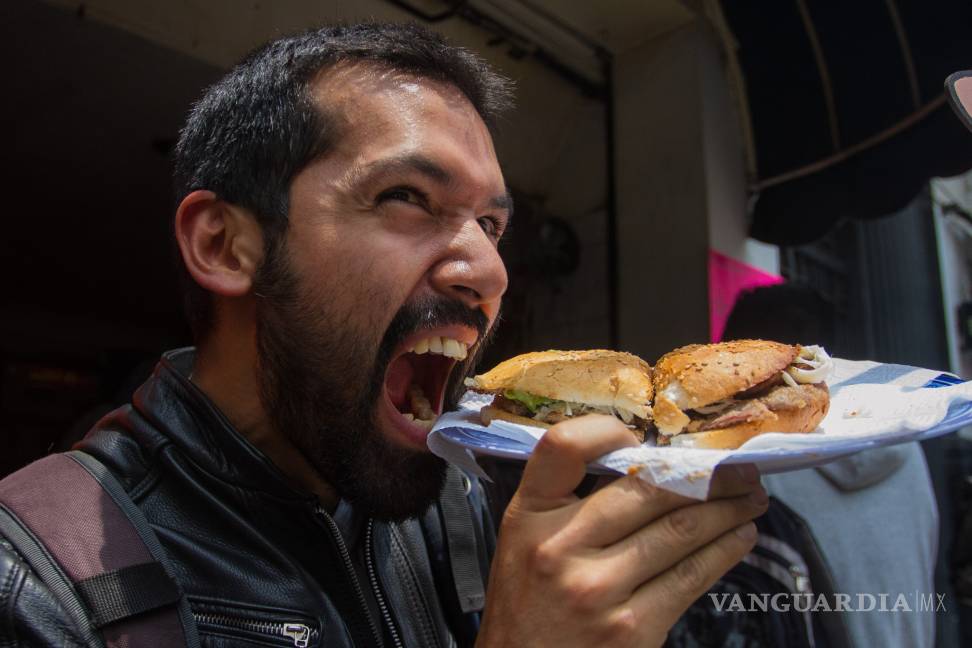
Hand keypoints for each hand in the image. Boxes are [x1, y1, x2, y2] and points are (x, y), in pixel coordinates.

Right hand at [476, 415, 765, 647]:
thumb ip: (565, 500)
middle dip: (704, 473)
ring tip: (749, 498)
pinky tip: (739, 537)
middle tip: (737, 467)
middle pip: (645, 488)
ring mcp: (598, 589)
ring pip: (680, 530)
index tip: (644, 439)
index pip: (564, 446)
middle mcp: (560, 547)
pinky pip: (690, 577)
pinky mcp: (632, 629)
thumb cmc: (528, 602)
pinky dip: (724, 551)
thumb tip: (643, 463)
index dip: (606, 430)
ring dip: (726, 509)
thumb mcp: (524, 540)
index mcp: (529, 516)